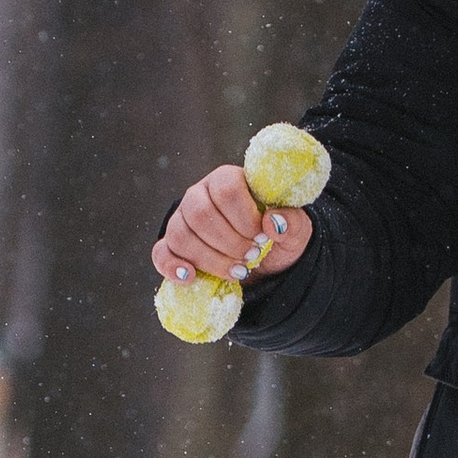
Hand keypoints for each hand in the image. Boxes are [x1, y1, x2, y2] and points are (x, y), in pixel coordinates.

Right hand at [151, 164, 314, 288]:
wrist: (264, 265)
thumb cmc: (276, 239)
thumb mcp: (295, 231)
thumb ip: (292, 222)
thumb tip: (273, 222)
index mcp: (228, 180)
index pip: (226, 188)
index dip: (244, 217)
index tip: (261, 236)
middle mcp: (199, 195)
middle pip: (200, 213)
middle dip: (229, 242)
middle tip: (251, 256)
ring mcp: (181, 220)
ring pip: (181, 235)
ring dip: (211, 260)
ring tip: (237, 271)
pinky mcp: (171, 246)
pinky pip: (161, 253)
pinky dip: (173, 266)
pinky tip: (191, 277)